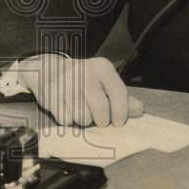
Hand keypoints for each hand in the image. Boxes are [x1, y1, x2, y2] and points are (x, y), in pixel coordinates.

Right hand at [18, 54, 143, 126]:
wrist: (49, 70)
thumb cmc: (83, 81)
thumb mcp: (104, 83)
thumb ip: (122, 98)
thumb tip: (139, 110)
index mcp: (102, 67)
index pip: (119, 92)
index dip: (121, 112)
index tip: (118, 122)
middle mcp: (84, 71)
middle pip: (100, 108)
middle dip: (101, 120)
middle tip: (98, 118)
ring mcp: (65, 82)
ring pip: (82, 117)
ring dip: (84, 121)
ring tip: (81, 111)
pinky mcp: (51, 93)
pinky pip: (66, 120)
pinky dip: (69, 121)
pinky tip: (67, 109)